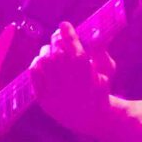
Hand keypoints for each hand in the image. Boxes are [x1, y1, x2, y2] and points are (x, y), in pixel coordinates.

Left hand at [30, 23, 116, 138]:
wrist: (92, 117)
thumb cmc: (100, 90)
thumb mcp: (107, 68)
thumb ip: (100, 49)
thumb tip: (98, 31)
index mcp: (86, 72)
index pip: (74, 47)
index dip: (68, 33)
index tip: (64, 24)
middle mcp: (69, 81)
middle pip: (57, 52)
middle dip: (57, 40)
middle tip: (57, 36)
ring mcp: (55, 91)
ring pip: (44, 60)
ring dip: (46, 51)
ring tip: (50, 50)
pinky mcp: (44, 98)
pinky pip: (34, 74)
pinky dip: (36, 63)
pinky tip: (41, 61)